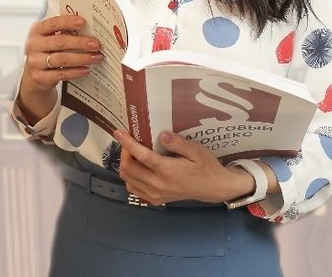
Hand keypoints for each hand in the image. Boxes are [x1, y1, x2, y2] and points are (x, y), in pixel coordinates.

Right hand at [21, 14, 102, 94]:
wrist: (33, 74)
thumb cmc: (48, 50)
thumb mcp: (51, 37)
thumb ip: (65, 31)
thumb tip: (90, 28)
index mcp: (37, 30)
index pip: (52, 23)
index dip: (67, 22)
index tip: (83, 22)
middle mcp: (34, 45)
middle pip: (59, 42)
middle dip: (80, 43)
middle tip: (96, 44)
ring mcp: (35, 62)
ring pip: (61, 59)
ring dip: (82, 58)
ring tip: (96, 57)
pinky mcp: (39, 77)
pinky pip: (61, 74)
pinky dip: (75, 72)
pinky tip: (86, 69)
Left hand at [114, 129, 254, 205]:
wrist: (212, 188)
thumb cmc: (205, 166)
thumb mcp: (196, 150)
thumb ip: (178, 143)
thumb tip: (161, 135)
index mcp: (167, 170)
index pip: (140, 156)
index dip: (127, 143)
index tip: (118, 132)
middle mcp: (157, 184)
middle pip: (129, 169)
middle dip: (125, 152)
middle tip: (130, 140)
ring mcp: (155, 194)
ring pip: (128, 180)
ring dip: (126, 165)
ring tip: (133, 153)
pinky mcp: (155, 200)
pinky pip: (134, 189)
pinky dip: (130, 178)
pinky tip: (138, 168)